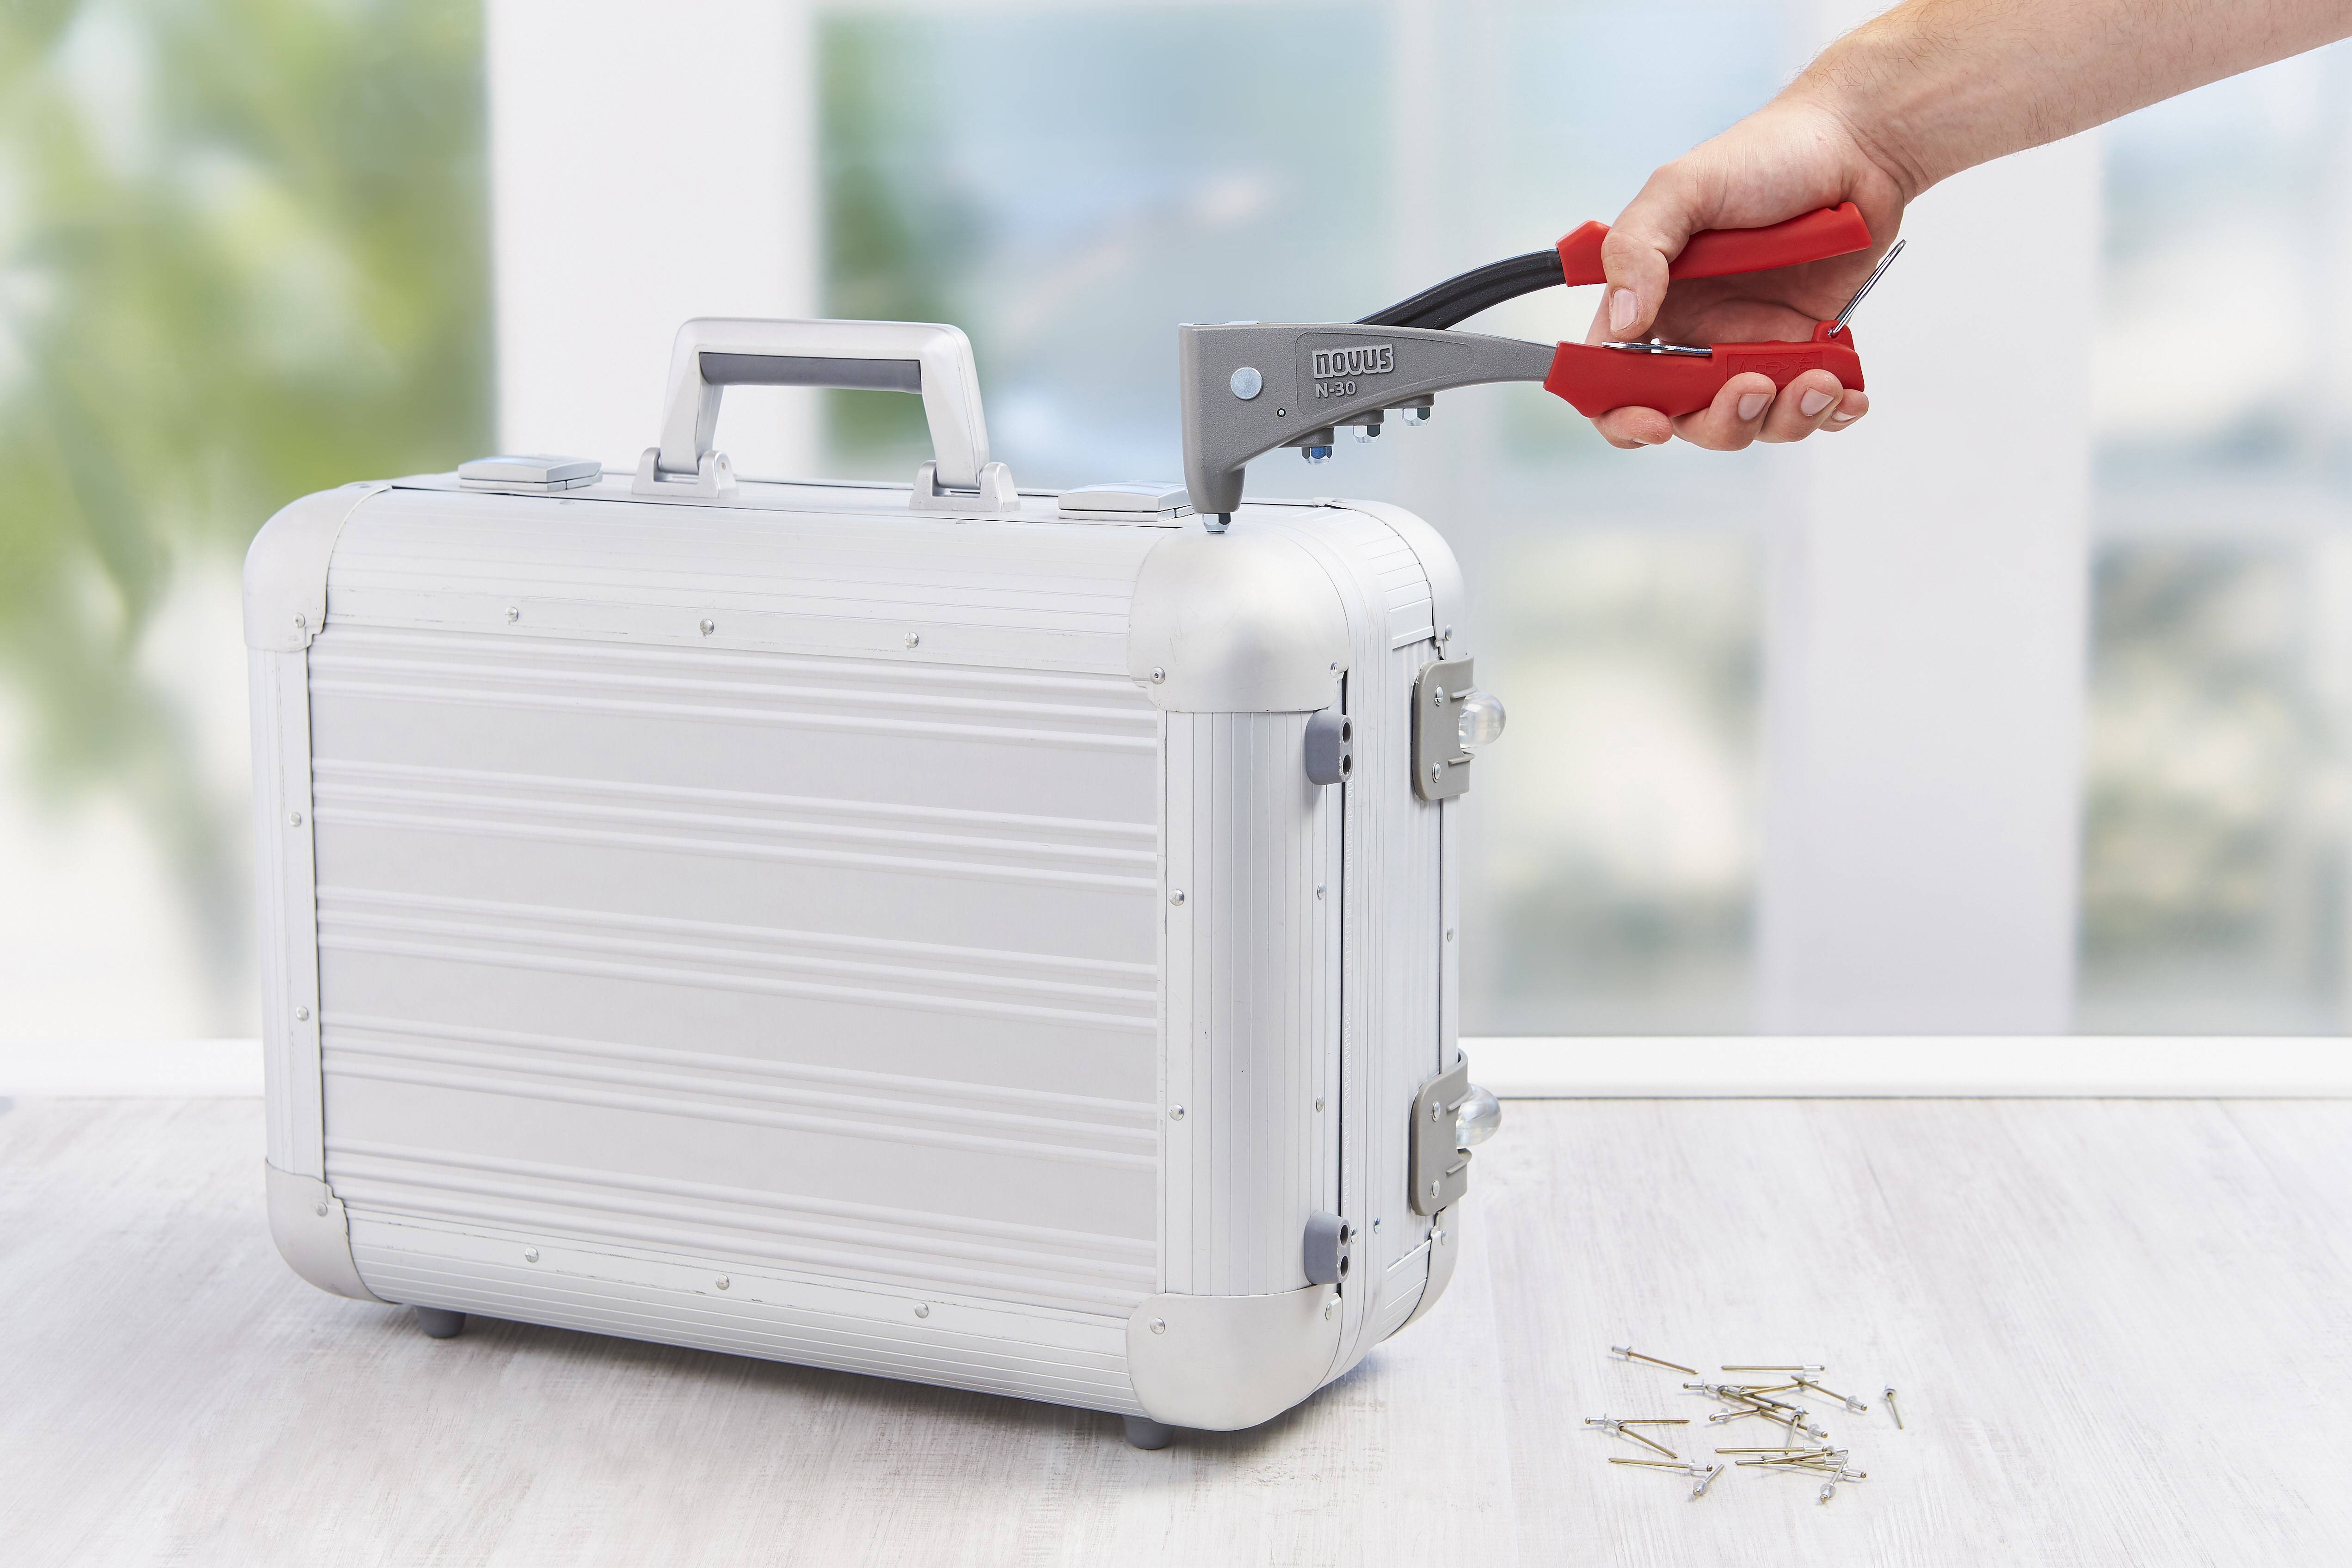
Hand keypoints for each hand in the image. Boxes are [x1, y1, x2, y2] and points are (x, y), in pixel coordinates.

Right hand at [1588, 97, 1910, 450]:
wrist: (1857, 143)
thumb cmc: (1765, 155)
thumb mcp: (1681, 187)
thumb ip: (1637, 249)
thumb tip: (1624, 323)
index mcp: (1656, 304)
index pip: (1615, 382)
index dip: (1624, 416)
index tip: (1655, 423)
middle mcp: (1701, 335)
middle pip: (1690, 418)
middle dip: (1721, 421)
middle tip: (1755, 386)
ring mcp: (1759, 344)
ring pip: (1757, 422)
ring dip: (1785, 420)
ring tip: (1819, 381)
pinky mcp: (1814, 348)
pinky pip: (1816, 405)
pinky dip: (1833, 412)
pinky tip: (1848, 394)